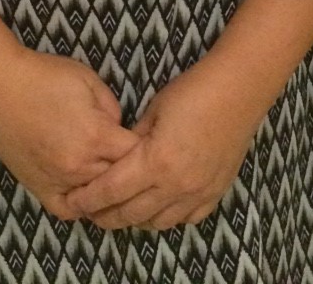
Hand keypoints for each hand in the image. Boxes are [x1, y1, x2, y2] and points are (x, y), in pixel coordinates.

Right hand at [0, 49, 141, 221]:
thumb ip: (113, 108)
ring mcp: (58, 181)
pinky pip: (68, 210)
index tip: (149, 141)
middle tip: (134, 158)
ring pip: (98, 199)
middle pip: (120, 180)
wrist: (0, 86)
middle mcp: (80, 166)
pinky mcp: (39, 188)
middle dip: (132, 169)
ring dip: (109, 188)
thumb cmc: (45, 77)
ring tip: (117, 177)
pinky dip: (82, 205)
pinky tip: (89, 193)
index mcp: (96, 136)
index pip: (137, 155)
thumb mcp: (89, 81)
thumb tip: (119, 129)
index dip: (147, 147)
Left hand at [62, 58, 261, 232]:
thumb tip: (118, 158)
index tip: (74, 200)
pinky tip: (157, 207)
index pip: (111, 191)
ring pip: (157, 223)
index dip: (89, 199)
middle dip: (106, 216)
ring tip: (120, 210)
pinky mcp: (215, 194)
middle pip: (131, 214)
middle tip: (91, 212)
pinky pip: (185, 219)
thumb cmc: (192, 91)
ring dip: (135, 219)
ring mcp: (198, 193)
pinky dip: (167, 217)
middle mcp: (176, 185)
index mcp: (155, 161)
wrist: (238, 90)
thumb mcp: (153, 111)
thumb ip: (133, 140)